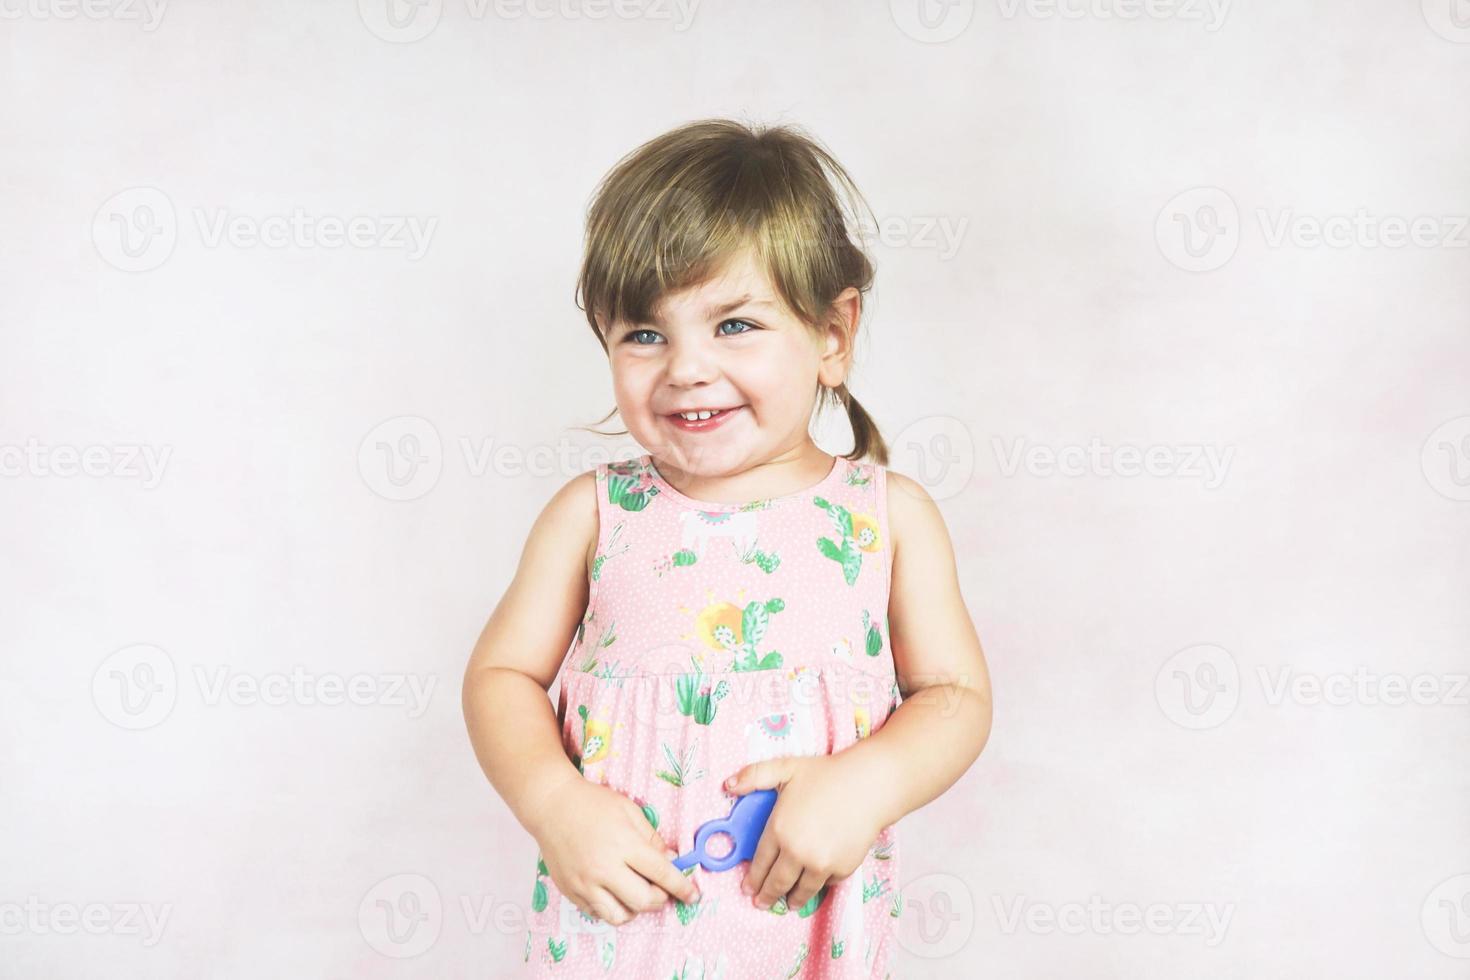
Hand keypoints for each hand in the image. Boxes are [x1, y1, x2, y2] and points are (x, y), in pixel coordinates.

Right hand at [532, 776, 700, 924]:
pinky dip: (612, 908)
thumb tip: (671, 861)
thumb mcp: (629, 810)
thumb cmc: (592, 803)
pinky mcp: (571, 892)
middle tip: (661, 890)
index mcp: (624, 844)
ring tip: (636, 893)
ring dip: (636, 909)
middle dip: (660, 899)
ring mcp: (585, 884)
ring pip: (620, 916)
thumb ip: (652, 838)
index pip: (661, 874)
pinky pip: (598, 913)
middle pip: (644, 901)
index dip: (681, 887)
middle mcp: (604, 868)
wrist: (551, 806)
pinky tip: (614, 892)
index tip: (693, 895)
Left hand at [723, 753, 883, 912]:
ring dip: (792, 899)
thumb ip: (754, 776)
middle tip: (761, 903)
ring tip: (788, 903)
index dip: (752, 878)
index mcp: (779, 830)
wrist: (868, 786)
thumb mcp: (786, 768)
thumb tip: (728, 785)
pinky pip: (826, 883)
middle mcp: (798, 852)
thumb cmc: (826, 774)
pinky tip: (815, 883)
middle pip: (777, 883)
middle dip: (767, 896)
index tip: (747, 888)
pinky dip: (819, 884)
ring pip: (801, 891)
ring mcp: (821, 864)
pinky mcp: (842, 869)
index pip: (760, 863)